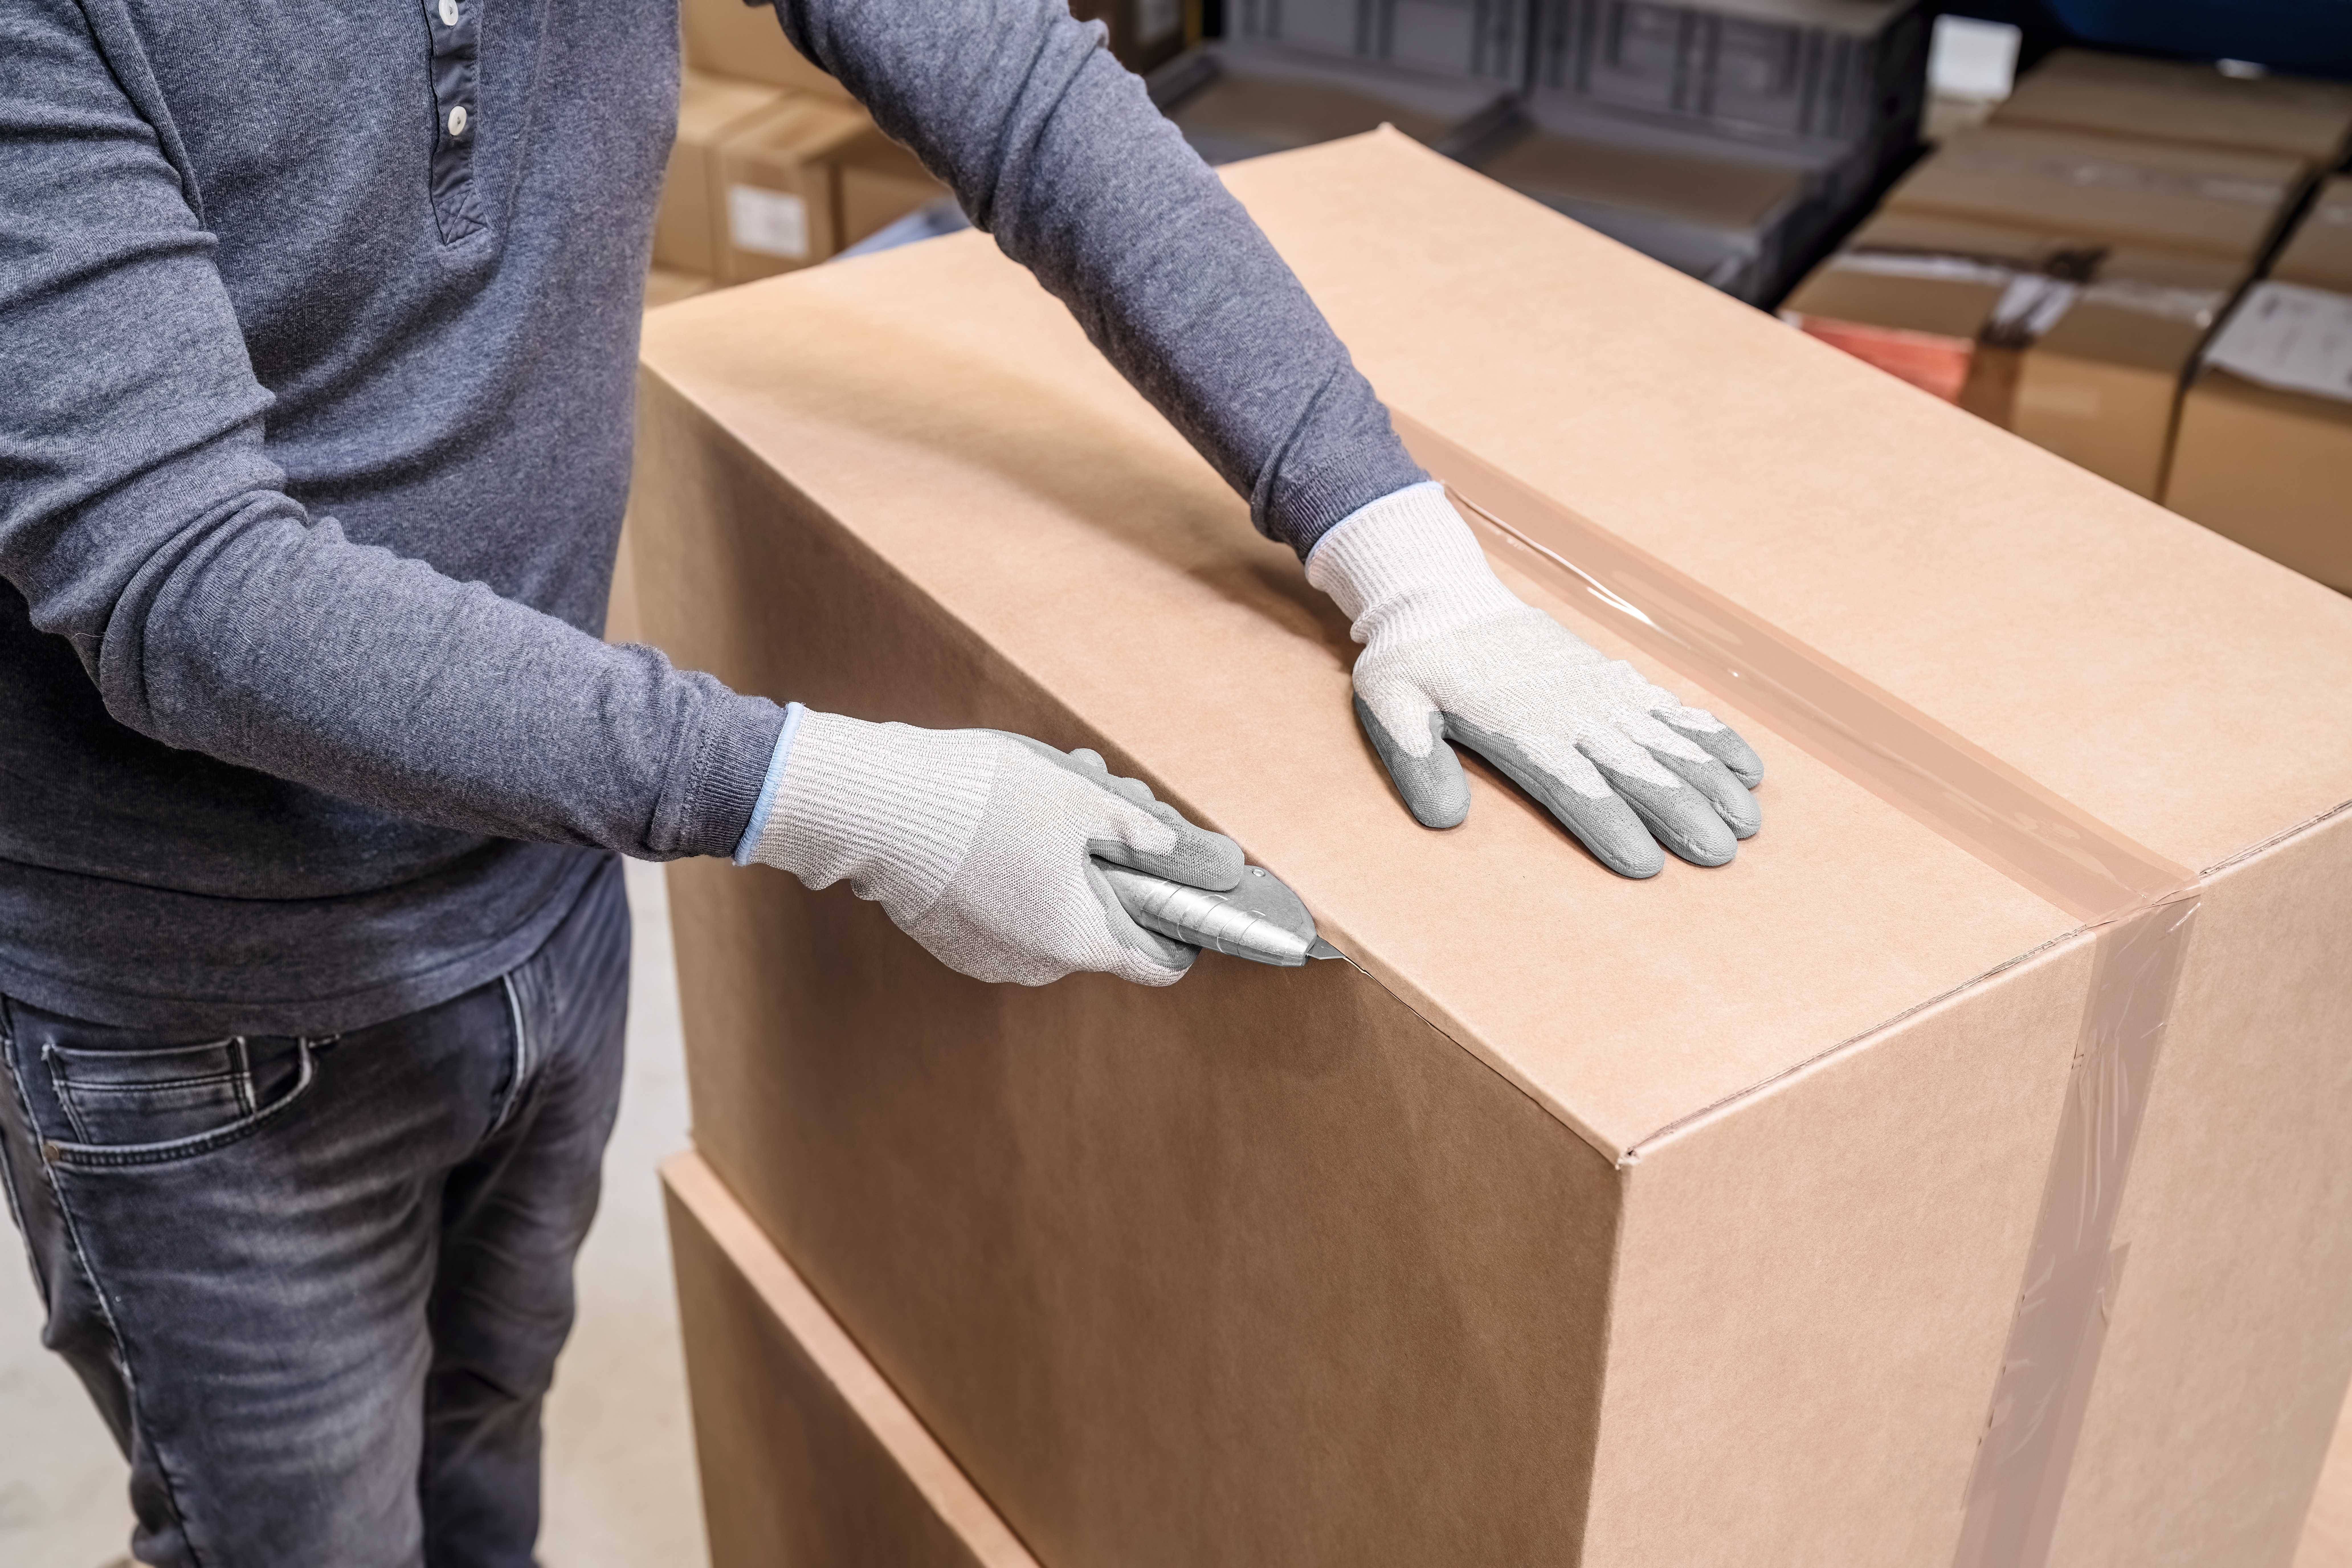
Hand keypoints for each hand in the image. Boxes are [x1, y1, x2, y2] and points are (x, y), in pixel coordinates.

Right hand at [743, 711, 1244, 984]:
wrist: (875, 806)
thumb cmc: (984, 800)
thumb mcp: (1085, 802)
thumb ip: (1151, 837)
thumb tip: (1212, 861)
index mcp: (1078, 941)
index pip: (1160, 962)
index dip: (1184, 922)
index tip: (1184, 881)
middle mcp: (1035, 965)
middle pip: (1106, 921)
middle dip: (1117, 861)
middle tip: (1108, 797)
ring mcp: (988, 956)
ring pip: (1057, 908)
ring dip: (1069, 856)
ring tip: (1053, 792)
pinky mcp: (952, 937)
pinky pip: (1010, 909)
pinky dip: (1022, 870)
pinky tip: (1006, 817)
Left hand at [1306, 483, 1762, 877]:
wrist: (1441, 597)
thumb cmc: (1414, 660)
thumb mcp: (1391, 706)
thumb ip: (1416, 759)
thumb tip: (1444, 818)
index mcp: (1520, 728)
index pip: (1574, 784)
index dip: (1611, 823)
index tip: (1646, 863)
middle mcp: (1572, 712)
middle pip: (1636, 768)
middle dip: (1682, 811)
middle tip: (1721, 855)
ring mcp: (1600, 693)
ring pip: (1667, 742)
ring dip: (1710, 781)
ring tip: (1748, 822)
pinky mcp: (1613, 679)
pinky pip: (1672, 709)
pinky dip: (1712, 736)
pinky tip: (1748, 766)